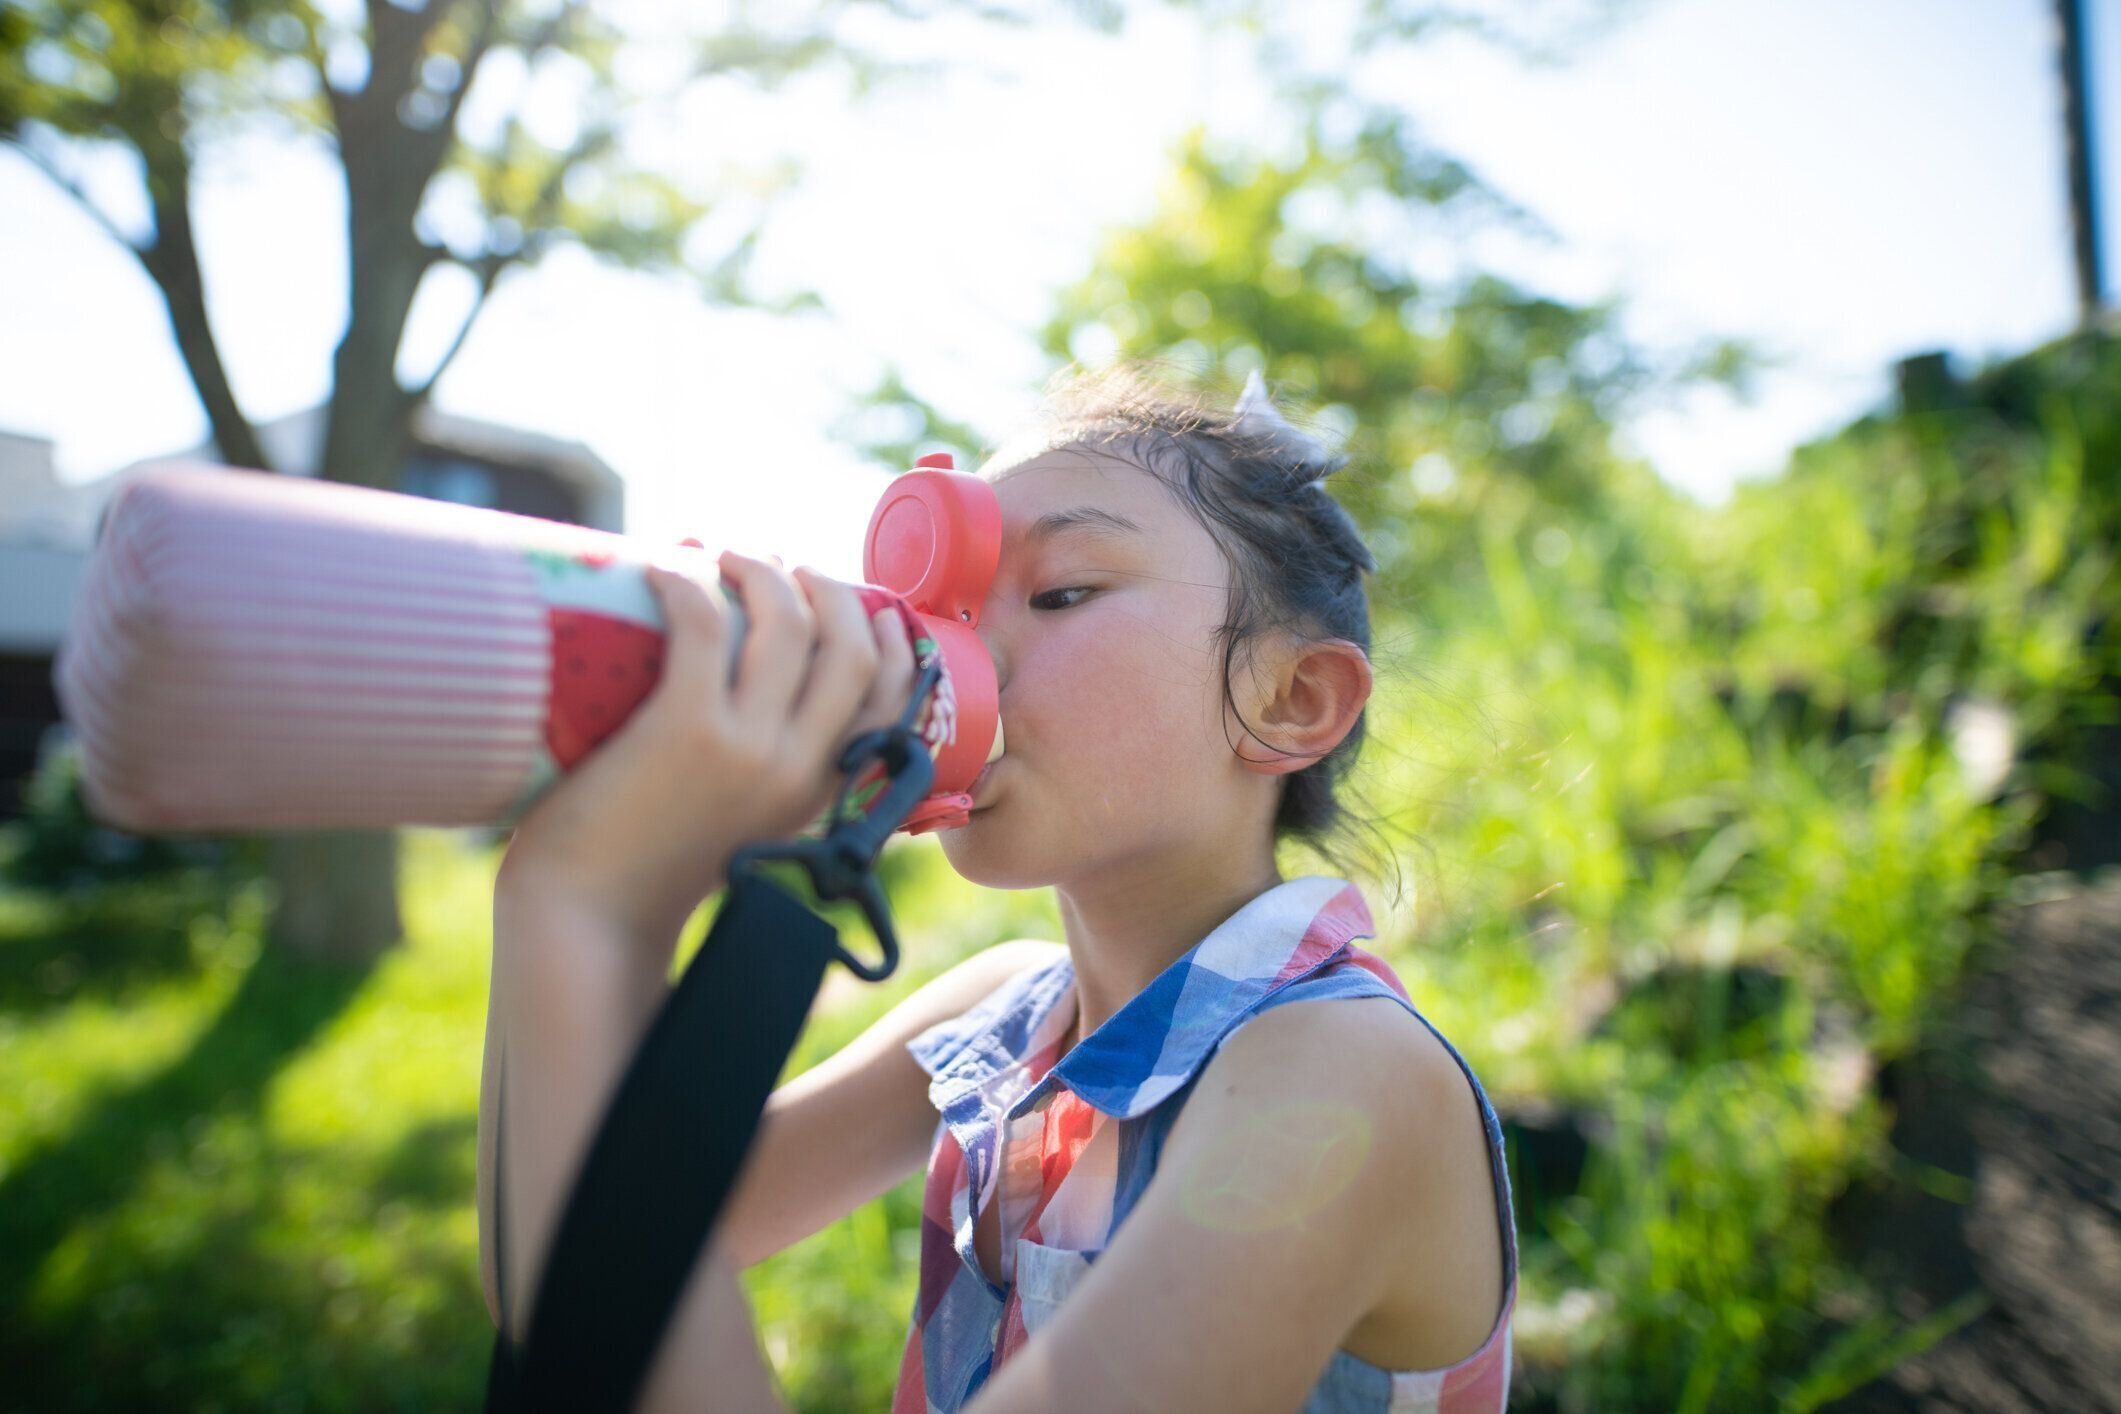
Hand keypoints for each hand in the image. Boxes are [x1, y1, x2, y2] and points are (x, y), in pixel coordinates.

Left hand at [496, 550, 920, 946]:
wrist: (589, 924)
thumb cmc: (647, 871)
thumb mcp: (742, 826)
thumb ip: (766, 776)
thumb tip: (751, 701)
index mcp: (819, 790)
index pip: (892, 695)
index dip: (885, 634)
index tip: (855, 599)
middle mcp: (798, 765)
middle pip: (850, 644)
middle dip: (826, 586)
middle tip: (781, 565)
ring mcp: (746, 746)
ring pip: (786, 620)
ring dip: (758, 569)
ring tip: (722, 555)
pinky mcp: (684, 727)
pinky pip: (702, 622)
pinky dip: (685, 579)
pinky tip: (660, 567)